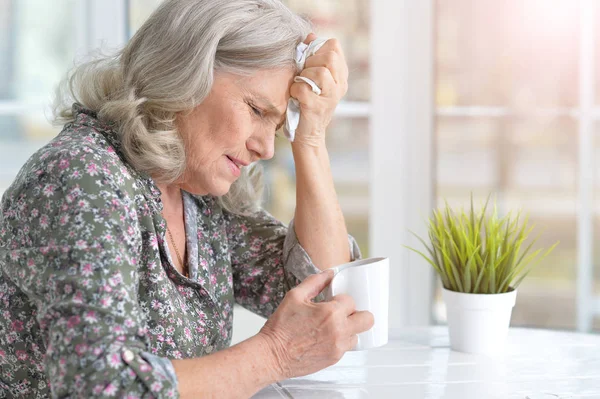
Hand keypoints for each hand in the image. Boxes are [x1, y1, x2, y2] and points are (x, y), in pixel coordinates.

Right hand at [258, 270, 373, 379]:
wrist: (272, 356)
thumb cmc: (280, 328)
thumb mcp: (294, 296)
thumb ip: (315, 282)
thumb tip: (329, 273)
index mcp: (330, 313)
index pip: (351, 300)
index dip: (341, 299)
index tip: (332, 302)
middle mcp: (338, 331)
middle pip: (368, 320)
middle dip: (358, 313)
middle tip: (344, 314)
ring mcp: (338, 347)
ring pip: (357, 335)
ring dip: (348, 329)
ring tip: (331, 327)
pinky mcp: (334, 359)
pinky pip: (346, 347)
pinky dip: (339, 341)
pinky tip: (324, 338)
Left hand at [290, 33, 348, 147]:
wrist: (309, 135)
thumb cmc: (308, 104)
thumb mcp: (314, 79)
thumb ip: (314, 58)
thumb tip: (310, 36)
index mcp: (340, 75)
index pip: (334, 46)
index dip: (318, 48)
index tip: (309, 60)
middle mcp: (339, 85)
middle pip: (330, 57)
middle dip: (312, 61)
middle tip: (305, 74)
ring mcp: (330, 97)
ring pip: (320, 72)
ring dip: (304, 76)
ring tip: (301, 85)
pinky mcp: (316, 107)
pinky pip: (303, 89)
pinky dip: (295, 91)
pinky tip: (296, 97)